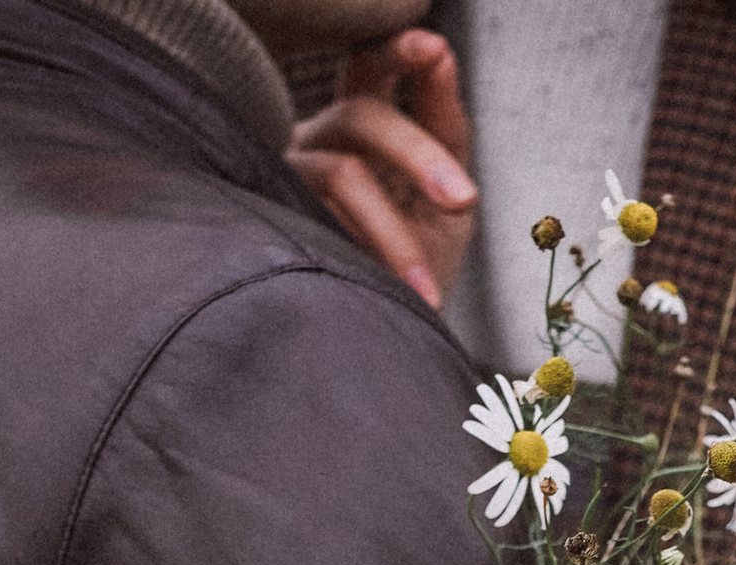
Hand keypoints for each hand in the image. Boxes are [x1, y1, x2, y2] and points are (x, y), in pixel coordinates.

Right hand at [287, 29, 476, 310]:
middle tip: (463, 201)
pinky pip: (315, 224)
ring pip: (341, 174)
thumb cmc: (418, 266)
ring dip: (392, 233)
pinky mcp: (272, 223)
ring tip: (426, 290)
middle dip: (418, 154)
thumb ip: (447, 131)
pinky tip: (395, 295)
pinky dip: (364, 259)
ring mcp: (288, 180)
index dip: (397, 52)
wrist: (382, 344)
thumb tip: (441, 52)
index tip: (433, 49)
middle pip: (360, 116)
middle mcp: (316, 141)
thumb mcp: (445, 202)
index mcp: (357, 125)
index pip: (368, 66)